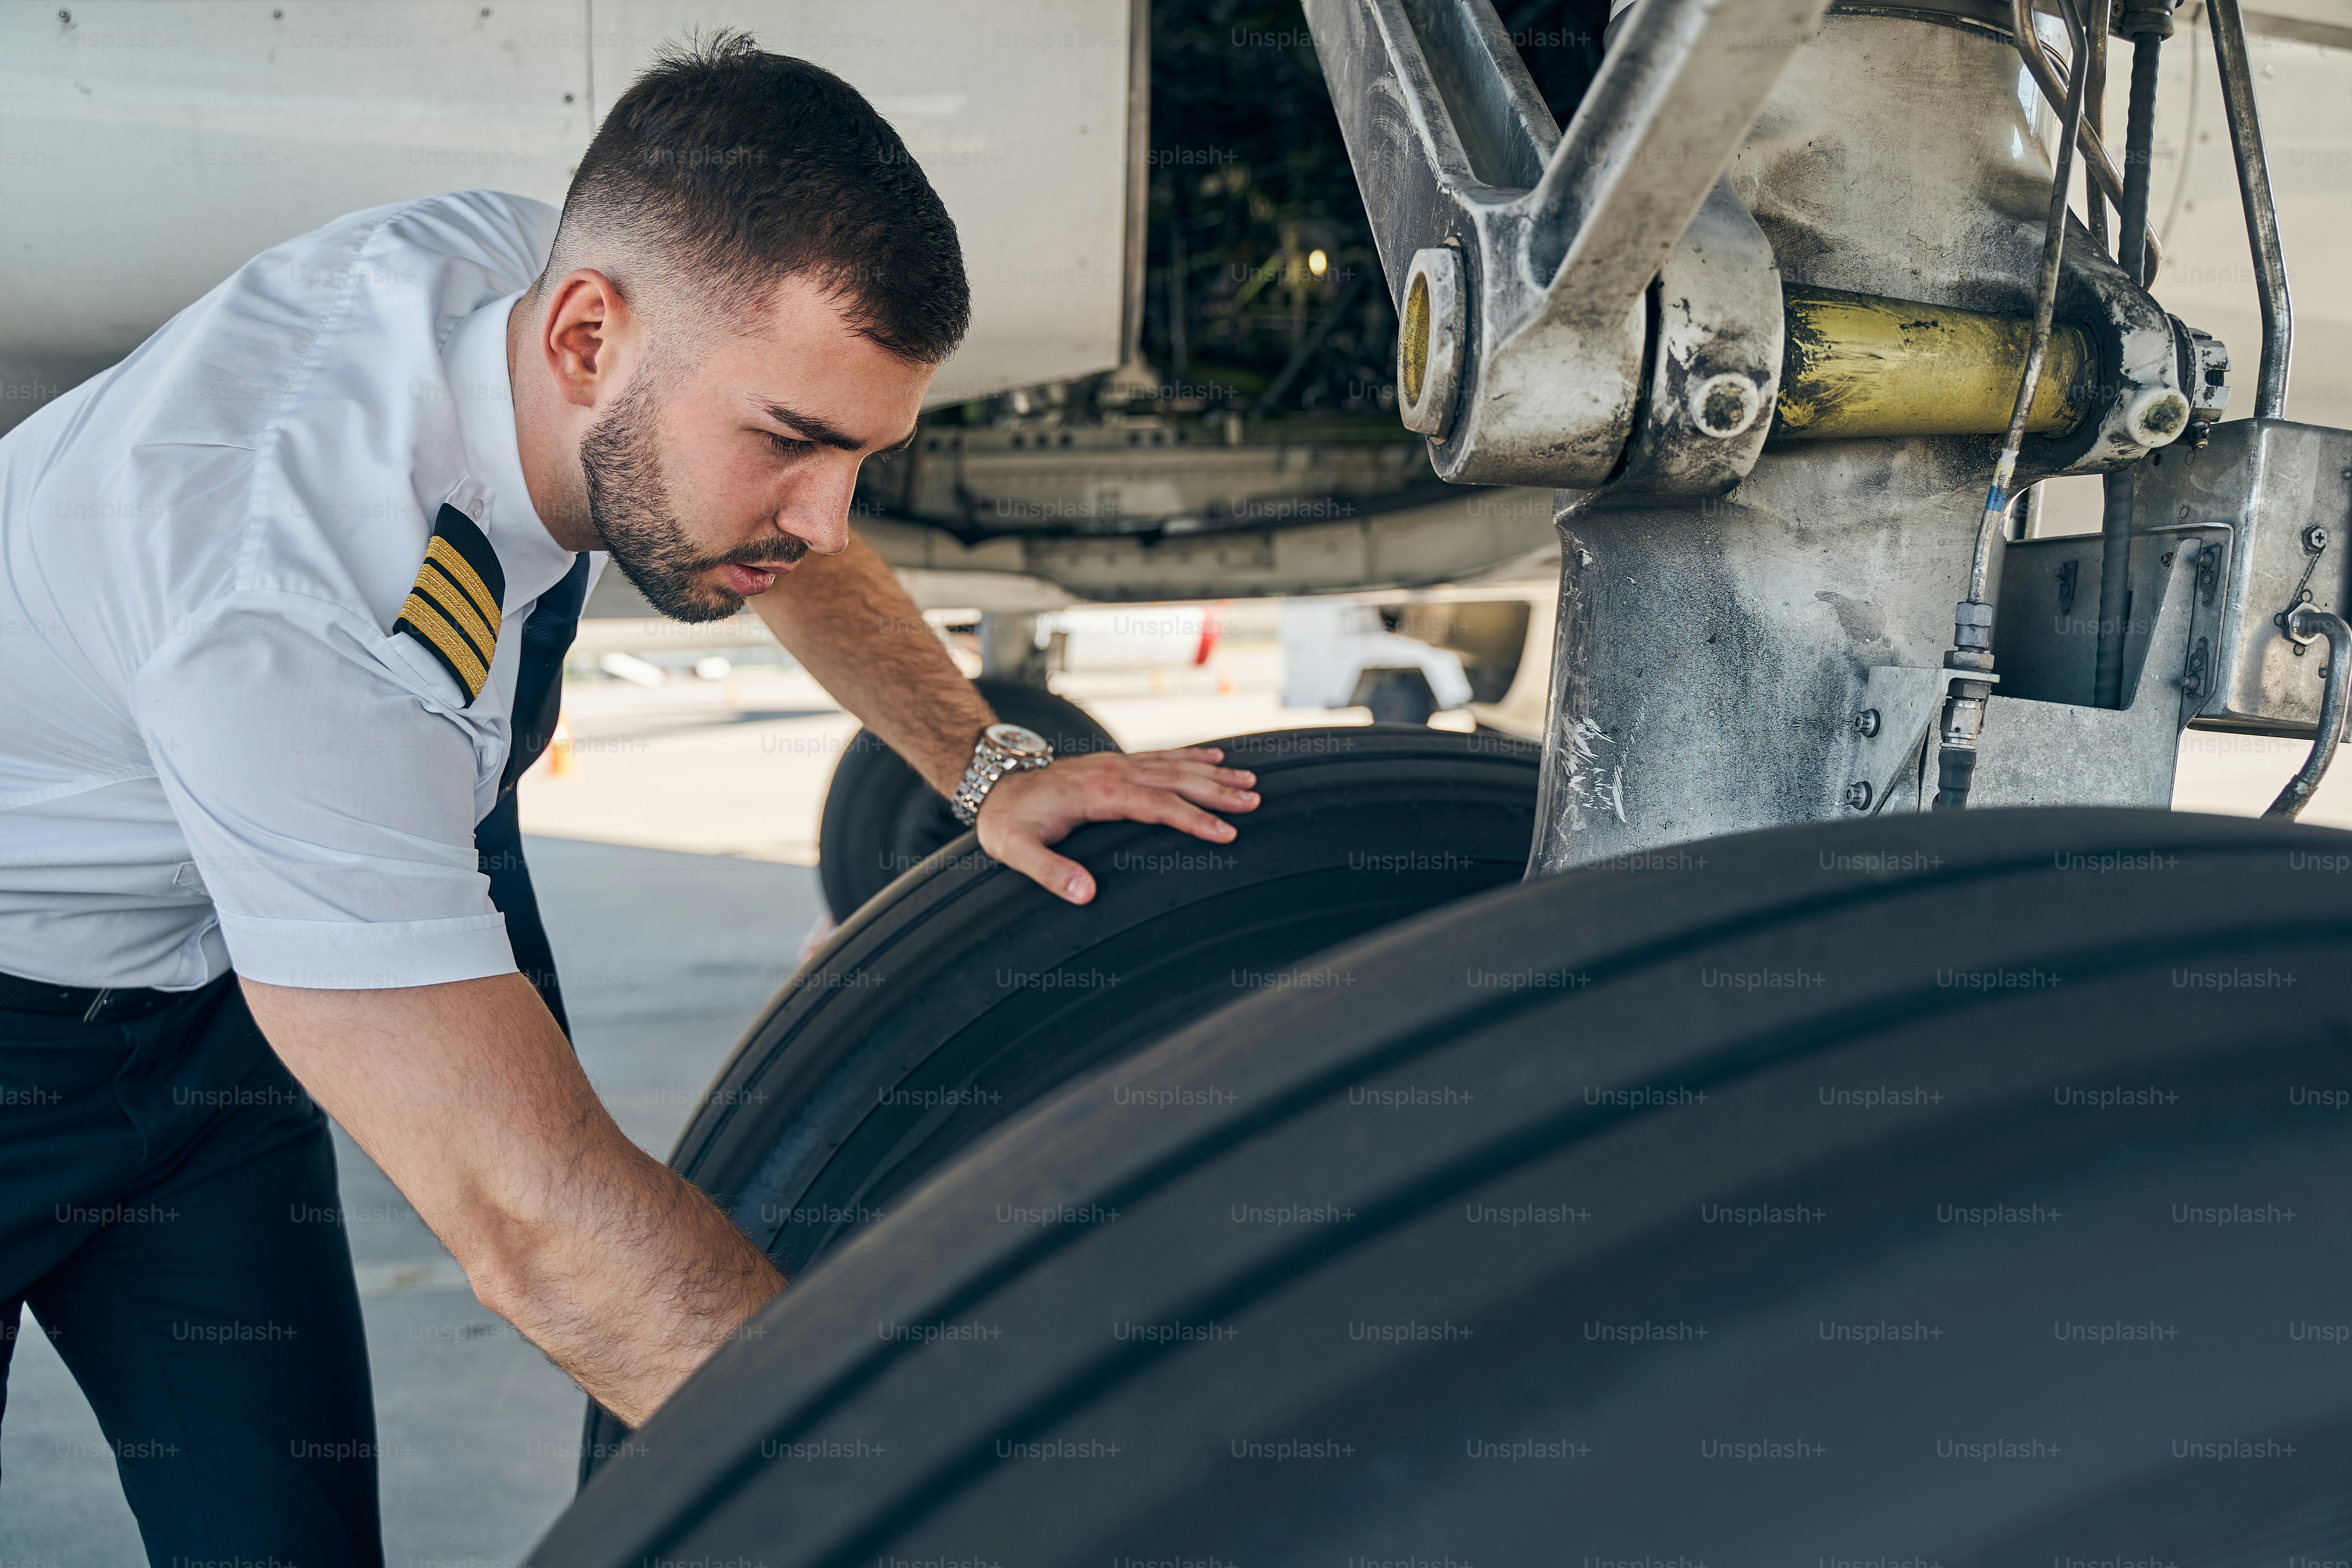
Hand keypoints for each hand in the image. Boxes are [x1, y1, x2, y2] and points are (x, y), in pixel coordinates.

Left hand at [974, 746, 1260, 903]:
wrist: (994, 784)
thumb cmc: (1007, 821)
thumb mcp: (1016, 851)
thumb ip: (1049, 872)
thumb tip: (1085, 895)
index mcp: (1097, 794)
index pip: (1156, 805)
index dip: (1192, 819)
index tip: (1225, 832)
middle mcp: (1113, 772)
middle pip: (1175, 780)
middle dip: (1217, 792)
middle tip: (1254, 801)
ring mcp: (1116, 764)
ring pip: (1174, 765)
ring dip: (1213, 774)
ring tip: (1251, 781)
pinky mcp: (1116, 763)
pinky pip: (1161, 756)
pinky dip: (1191, 757)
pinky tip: (1216, 759)